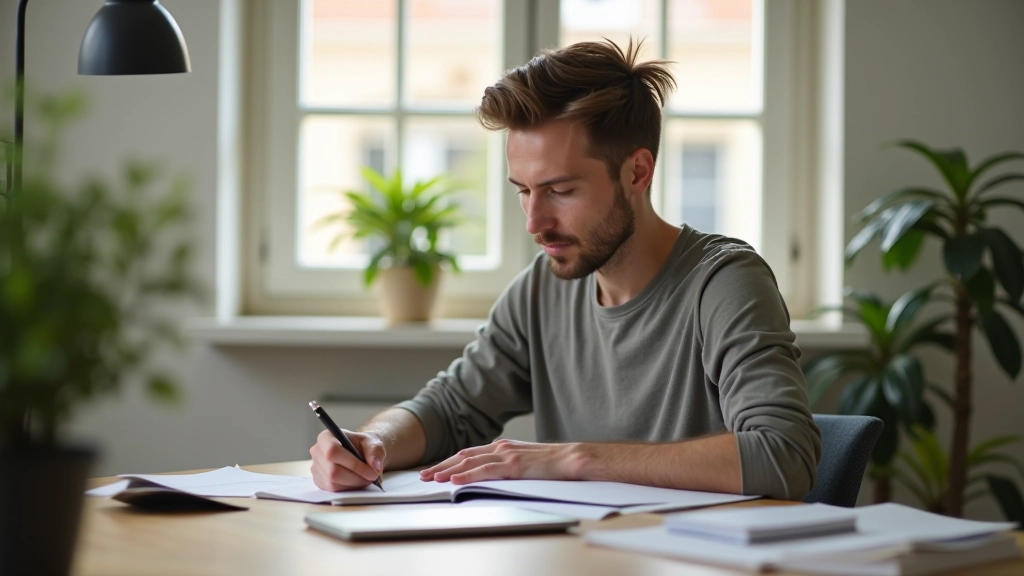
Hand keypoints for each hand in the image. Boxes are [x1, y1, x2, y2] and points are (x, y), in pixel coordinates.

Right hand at [309, 429, 384, 490]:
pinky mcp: (319, 481)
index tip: (371, 472)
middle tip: (371, 477)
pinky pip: (332, 490)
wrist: (360, 453)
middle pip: (333, 471)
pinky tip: (356, 482)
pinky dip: (348, 489)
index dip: (353, 464)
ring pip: (333, 483)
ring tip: (365, 478)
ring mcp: (316, 468)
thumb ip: (375, 452)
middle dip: (356, 477)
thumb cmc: (364, 446)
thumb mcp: (374, 444)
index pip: (333, 451)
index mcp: (326, 437)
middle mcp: (317, 452)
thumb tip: (375, 466)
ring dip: (353, 484)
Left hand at [419, 439, 581, 484]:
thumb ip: (508, 466)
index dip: (450, 461)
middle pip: (464, 456)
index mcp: (503, 447)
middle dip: (442, 465)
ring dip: (448, 470)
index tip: (435, 469)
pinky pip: (484, 471)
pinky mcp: (513, 466)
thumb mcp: (525, 463)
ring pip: (470, 462)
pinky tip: (454, 480)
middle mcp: (501, 448)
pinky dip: (467, 475)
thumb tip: (493, 476)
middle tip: (424, 475)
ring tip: (432, 478)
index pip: (470, 453)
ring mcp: (506, 455)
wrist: (573, 459)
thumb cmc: (552, 464)